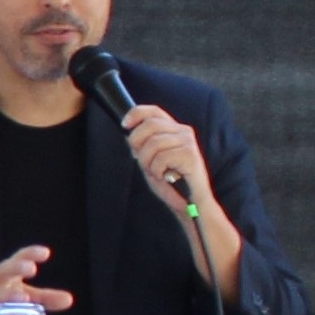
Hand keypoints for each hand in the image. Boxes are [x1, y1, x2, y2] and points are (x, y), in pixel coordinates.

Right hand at [0, 245, 72, 314]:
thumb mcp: (19, 294)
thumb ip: (44, 297)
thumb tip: (68, 299)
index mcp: (5, 273)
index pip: (18, 258)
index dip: (30, 253)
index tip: (45, 252)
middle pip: (3, 270)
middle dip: (16, 267)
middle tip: (30, 268)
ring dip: (7, 295)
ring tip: (23, 299)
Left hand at [116, 103, 221, 221]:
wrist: (191, 203)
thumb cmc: (171, 182)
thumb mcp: (151, 159)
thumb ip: (142, 145)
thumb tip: (128, 131)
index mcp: (174, 129)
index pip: (154, 111)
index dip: (136, 114)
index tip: (124, 125)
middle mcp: (183, 132)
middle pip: (150, 125)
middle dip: (137, 144)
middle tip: (143, 162)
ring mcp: (188, 142)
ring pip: (153, 143)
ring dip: (148, 162)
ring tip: (157, 172)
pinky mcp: (190, 155)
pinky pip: (161, 158)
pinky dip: (157, 171)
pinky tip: (165, 176)